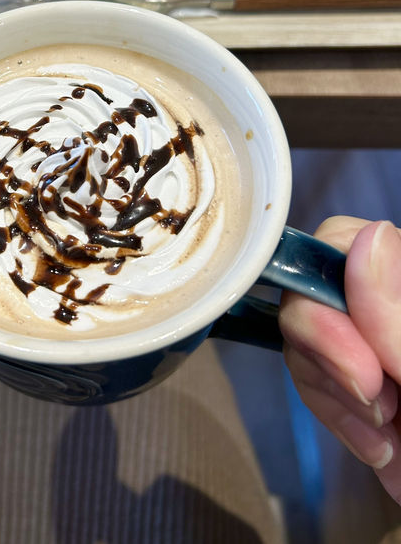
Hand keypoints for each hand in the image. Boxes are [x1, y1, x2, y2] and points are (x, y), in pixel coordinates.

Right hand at [279, 216, 400, 504]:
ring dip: (342, 402)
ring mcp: (368, 340)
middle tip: (380, 405)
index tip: (365, 368)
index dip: (335, 296)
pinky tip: (387, 456)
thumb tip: (369, 239)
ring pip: (305, 346)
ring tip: (391, 443)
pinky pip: (319, 388)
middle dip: (333, 358)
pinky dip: (348, 426)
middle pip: (310, 296)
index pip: (342, 242)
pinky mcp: (356, 383)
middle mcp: (382, 301)